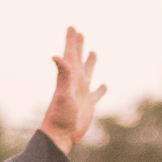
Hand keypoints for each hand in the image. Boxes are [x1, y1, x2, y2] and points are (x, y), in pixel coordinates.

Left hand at [39, 27, 103, 154]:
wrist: (61, 135)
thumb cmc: (60, 115)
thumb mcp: (63, 93)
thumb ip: (62, 74)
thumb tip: (56, 56)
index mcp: (70, 77)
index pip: (70, 54)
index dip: (71, 41)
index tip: (72, 27)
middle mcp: (75, 83)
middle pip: (77, 60)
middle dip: (78, 46)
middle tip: (79, 32)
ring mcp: (82, 94)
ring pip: (88, 73)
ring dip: (90, 62)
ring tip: (93, 52)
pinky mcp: (89, 105)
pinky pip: (96, 94)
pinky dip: (101, 89)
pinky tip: (104, 86)